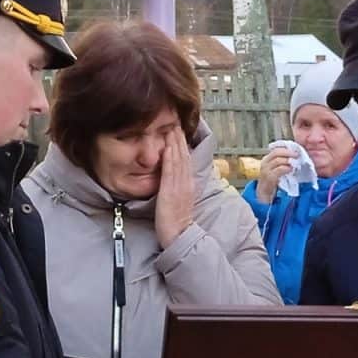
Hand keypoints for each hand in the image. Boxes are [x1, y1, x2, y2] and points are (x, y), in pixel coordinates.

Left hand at [155, 131, 195, 249]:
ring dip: (175, 142)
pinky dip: (171, 157)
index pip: (186, 160)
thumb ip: (178, 188)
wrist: (180, 236)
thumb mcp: (180, 201)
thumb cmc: (177, 221)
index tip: (178, 131)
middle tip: (176, 122)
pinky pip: (171, 170)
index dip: (183, 144)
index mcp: (189, 184)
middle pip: (184, 156)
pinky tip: (168, 146)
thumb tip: (174, 179)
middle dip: (180, 138)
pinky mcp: (171, 191)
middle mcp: (186, 182)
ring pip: (179, 160)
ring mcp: (180, 186)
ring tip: (172, 128)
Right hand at [253, 149, 294, 205]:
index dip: (286, 148)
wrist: (264, 193)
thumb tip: (294, 155)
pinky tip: (291, 169)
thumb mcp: (276, 168)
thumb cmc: (272, 180)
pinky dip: (286, 168)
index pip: (276, 149)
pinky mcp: (268, 178)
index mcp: (267, 159)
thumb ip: (282, 162)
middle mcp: (265, 163)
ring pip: (277, 160)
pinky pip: (278, 170)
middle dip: (288, 152)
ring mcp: (265, 170)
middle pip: (276, 152)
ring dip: (288, 160)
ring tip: (295, 162)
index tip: (295, 149)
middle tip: (297, 154)